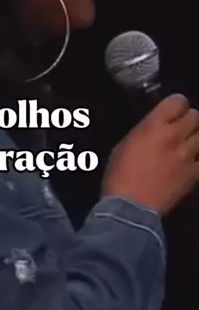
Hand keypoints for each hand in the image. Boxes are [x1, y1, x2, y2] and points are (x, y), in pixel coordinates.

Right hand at [102, 94, 198, 213]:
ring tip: (188, 147)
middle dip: (188, 121)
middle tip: (181, 131)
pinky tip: (192, 164)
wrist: (130, 208)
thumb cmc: (119, 177)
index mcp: (153, 126)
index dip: (177, 106)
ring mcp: (187, 156)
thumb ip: (143, 133)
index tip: (173, 113)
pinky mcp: (194, 174)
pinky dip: (198, 161)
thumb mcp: (123, 146)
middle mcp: (173, 136)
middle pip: (195, 116)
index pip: (178, 101)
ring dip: (195, 139)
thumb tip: (153, 130)